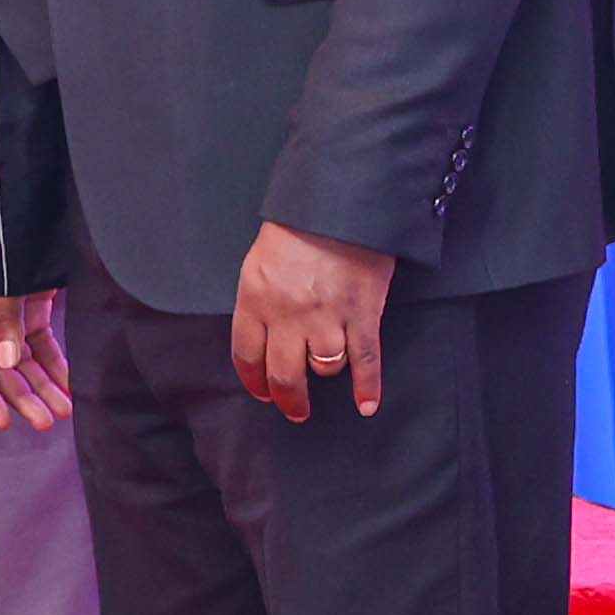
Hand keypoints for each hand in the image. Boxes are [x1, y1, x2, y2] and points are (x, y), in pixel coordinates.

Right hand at [0, 286, 73, 432]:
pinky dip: (56, 364)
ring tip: (64, 410)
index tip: (3, 420)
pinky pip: (44, 345)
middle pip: (4, 370)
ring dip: (44, 386)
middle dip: (25, 397)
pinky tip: (70, 383)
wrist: (16, 214)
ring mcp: (12, 318)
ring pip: (27, 362)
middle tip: (46, 421)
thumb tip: (8, 363)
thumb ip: (3, 321)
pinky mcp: (34, 310)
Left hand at [234, 218, 394, 420]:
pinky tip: (366, 405)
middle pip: (282, 373)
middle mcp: (287, 316)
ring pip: (323, 369)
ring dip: (323, 375)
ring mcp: (326, 318)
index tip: (260, 391)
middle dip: (286, 396)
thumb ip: (257, 299)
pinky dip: (368, 387)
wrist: (339, 206)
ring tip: (324, 378)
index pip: (246, 354)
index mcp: (255, 299)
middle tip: (292, 408)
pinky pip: (364, 362)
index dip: (253, 379)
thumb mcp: (258, 262)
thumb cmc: (296, 229)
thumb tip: (260, 333)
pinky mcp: (362, 316)